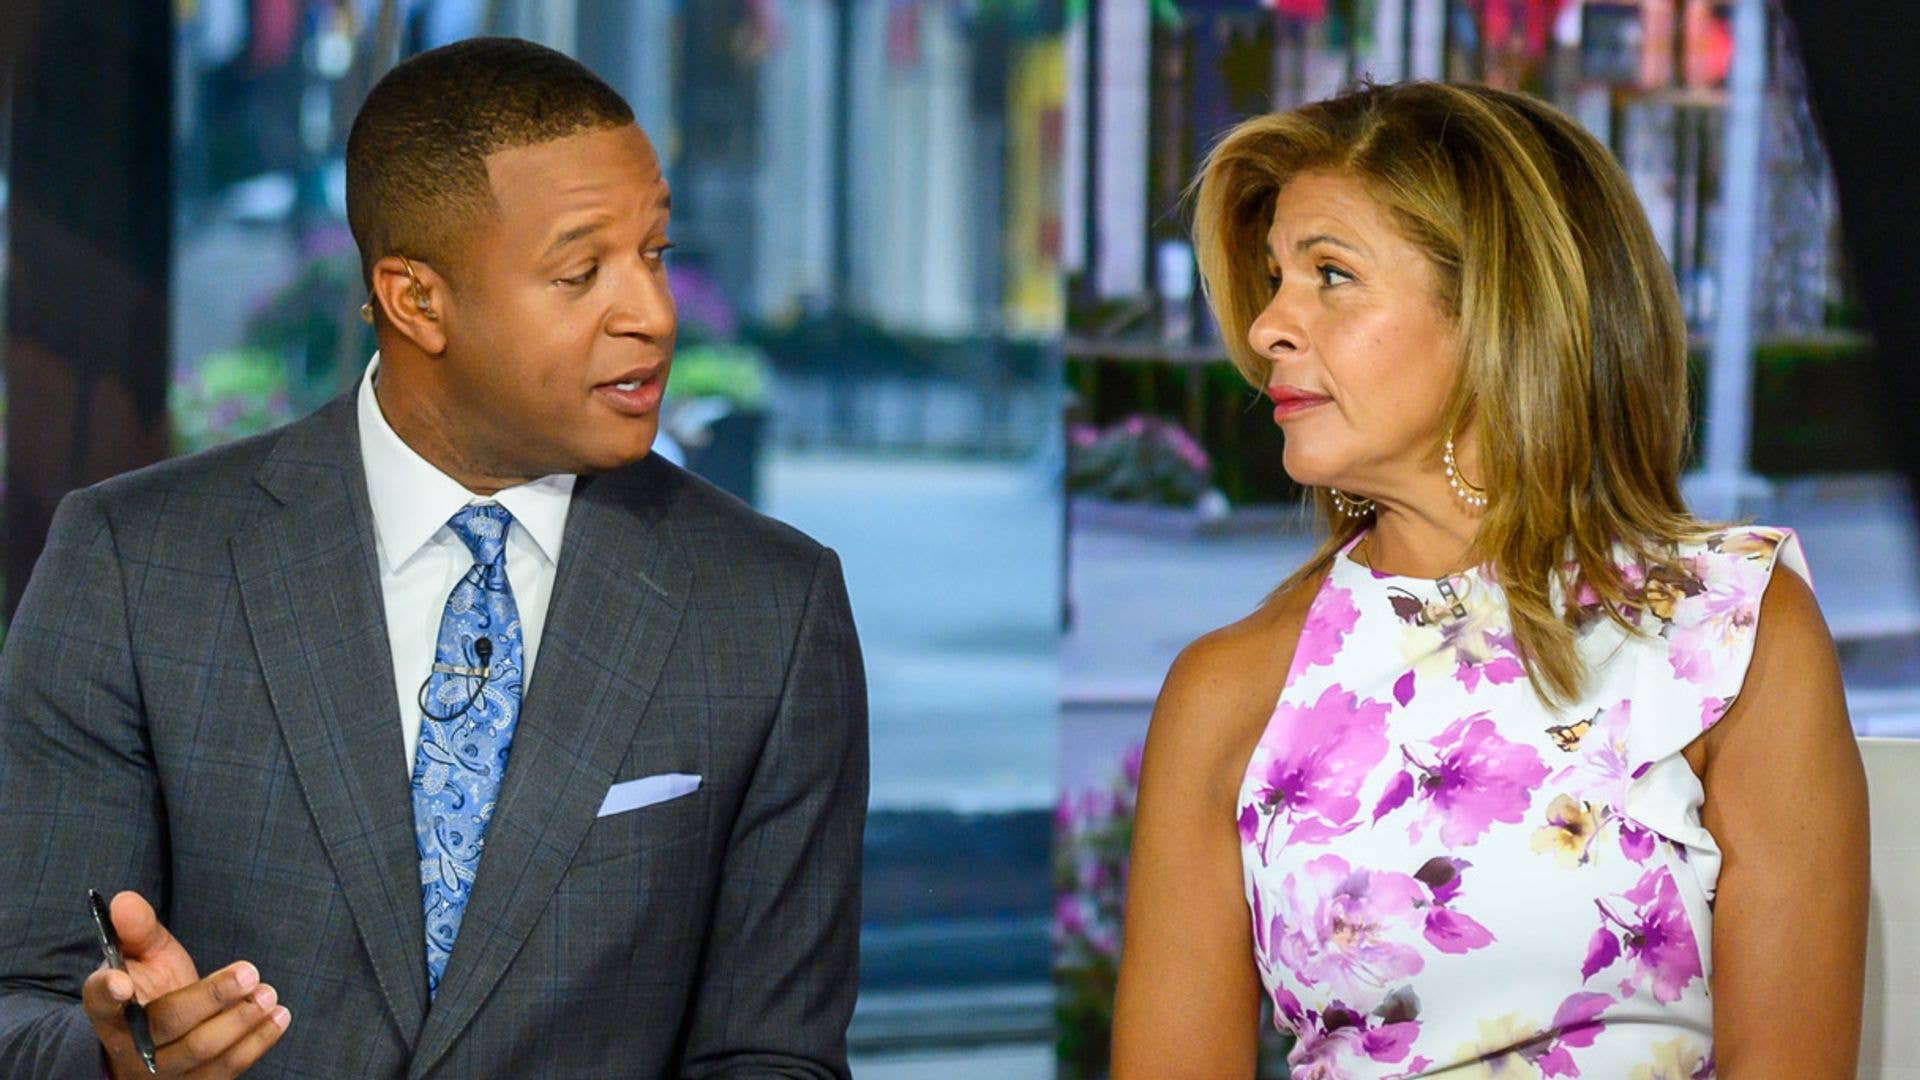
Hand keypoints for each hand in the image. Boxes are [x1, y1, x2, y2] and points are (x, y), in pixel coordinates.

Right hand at [80, 892, 289, 1078]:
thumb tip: (125, 899)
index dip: (108, 993)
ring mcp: (160, 1073)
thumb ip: (137, 929)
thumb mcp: (142, 956)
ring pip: (201, 1051)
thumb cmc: (151, 989)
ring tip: (269, 993)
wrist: (158, 1041)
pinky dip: (256, 1042)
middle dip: (211, 997)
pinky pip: (226, 1069)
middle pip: (167, 1024)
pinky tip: (278, 1017)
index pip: (99, 1003)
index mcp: (109, 1011)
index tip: (123, 980)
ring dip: (241, 1021)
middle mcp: (130, 1047)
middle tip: (250, 971)